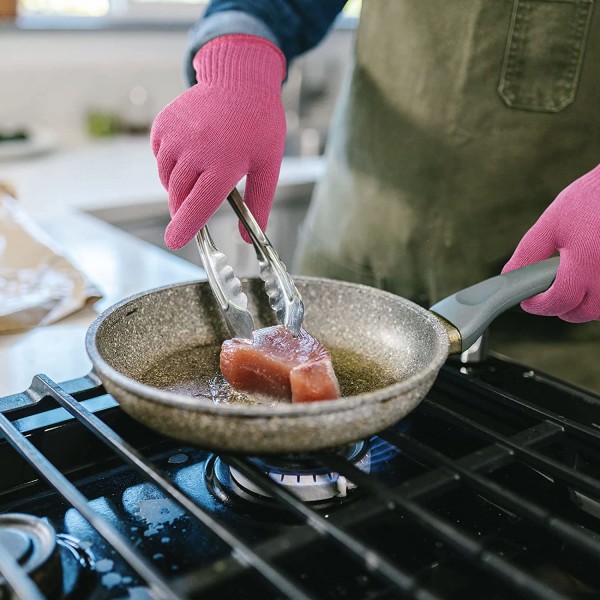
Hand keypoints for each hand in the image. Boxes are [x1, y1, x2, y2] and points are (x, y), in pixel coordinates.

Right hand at [151, 35, 285, 248]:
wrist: (239, 79)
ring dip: (178, 187)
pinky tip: (191, 152)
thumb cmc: (259, 126)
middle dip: (183, 209)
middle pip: (179, 196)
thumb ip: (258, 205)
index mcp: (225, 163)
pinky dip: (170, 164)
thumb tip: (248, 240)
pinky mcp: (164, 124)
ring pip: (167, 179)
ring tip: (200, 173)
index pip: (199, 205)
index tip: (173, 242)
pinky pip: (160, 158)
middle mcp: (197, 150)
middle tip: (194, 209)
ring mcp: (177, 135)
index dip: (185, 227)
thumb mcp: (268, 167)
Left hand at [502, 164, 599, 321]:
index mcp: (586, 264)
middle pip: (582, 313)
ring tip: (577, 273)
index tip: (528, 300)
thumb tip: (509, 277)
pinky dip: (599, 290)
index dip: (538, 305)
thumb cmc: (592, 199)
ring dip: (586, 300)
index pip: (559, 303)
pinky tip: (593, 268)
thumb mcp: (553, 223)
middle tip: (551, 287)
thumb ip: (529, 253)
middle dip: (563, 305)